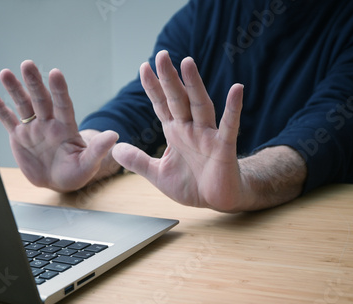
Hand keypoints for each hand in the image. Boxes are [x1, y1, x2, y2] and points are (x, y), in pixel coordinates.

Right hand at [0, 60, 118, 191]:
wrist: (58, 181)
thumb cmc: (76, 173)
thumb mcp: (88, 164)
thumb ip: (98, 150)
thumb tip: (114, 135)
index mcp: (66, 127)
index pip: (63, 104)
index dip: (59, 89)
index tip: (56, 73)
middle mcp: (49, 123)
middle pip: (41, 99)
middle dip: (34, 82)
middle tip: (28, 65)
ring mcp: (33, 128)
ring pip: (23, 105)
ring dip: (14, 89)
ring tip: (5, 73)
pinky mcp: (19, 137)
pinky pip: (8, 119)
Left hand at [112, 51, 249, 211]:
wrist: (217, 200)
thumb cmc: (191, 185)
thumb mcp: (157, 174)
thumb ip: (138, 161)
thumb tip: (115, 149)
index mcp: (175, 132)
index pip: (162, 105)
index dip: (153, 87)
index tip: (143, 66)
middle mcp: (190, 129)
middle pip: (178, 99)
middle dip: (169, 78)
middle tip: (161, 54)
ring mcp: (207, 136)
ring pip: (199, 105)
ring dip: (194, 85)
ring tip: (188, 62)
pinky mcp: (224, 148)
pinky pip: (229, 126)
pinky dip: (233, 108)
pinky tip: (237, 90)